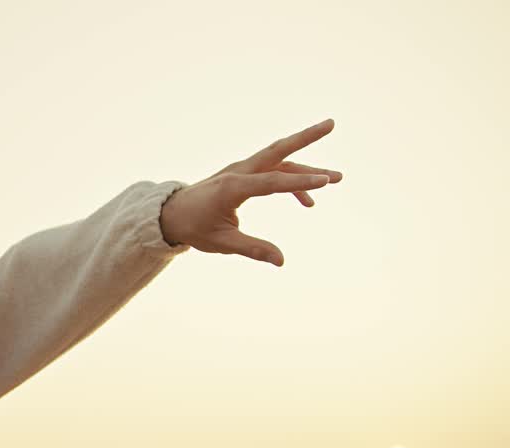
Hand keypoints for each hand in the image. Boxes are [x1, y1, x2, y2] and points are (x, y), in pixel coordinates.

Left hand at [159, 119, 342, 266]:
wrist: (172, 214)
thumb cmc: (194, 227)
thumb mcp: (221, 243)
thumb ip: (252, 249)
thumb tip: (281, 261)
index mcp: (232, 187)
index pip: (272, 182)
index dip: (300, 184)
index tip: (326, 181)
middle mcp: (238, 172)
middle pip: (277, 150)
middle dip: (305, 137)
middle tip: (331, 123)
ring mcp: (241, 170)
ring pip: (279, 160)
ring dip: (307, 168)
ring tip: (337, 178)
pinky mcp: (243, 174)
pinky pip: (273, 173)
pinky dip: (291, 184)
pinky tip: (308, 203)